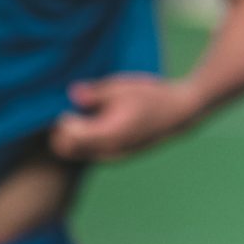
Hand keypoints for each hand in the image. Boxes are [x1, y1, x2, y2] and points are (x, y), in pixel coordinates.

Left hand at [49, 75, 203, 162]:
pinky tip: (97, 125)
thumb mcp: (120, 87)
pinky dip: (86, 143)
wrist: (181, 113)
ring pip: (78, 155)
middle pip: (66, 151)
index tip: (72, 106)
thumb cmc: (151, 96)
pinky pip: (92, 154)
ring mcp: (115, 156)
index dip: (62, 120)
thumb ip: (93, 93)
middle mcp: (109, 151)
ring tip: (86, 117)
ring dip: (74, 139)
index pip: (66, 137)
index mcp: (107, 134)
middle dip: (63, 133)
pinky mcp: (120, 156)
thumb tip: (71, 94)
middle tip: (74, 112)